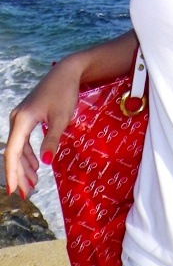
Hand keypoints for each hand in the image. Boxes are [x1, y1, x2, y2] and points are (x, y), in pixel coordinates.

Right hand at [4, 29, 137, 197]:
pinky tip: (36, 164)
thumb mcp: (62, 118)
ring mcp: (21, 116)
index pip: (12, 151)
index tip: (13, 191)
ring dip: (25, 165)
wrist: (68, 71)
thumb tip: (46, 164)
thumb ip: (52, 140)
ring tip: (33, 184)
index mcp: (22, 120)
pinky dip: (28, 154)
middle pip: (13, 151)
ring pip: (18, 147)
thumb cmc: (65, 93)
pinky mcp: (28, 115)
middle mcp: (17, 118)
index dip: (12, 172)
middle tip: (28, 194)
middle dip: (19, 173)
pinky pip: (23, 139)